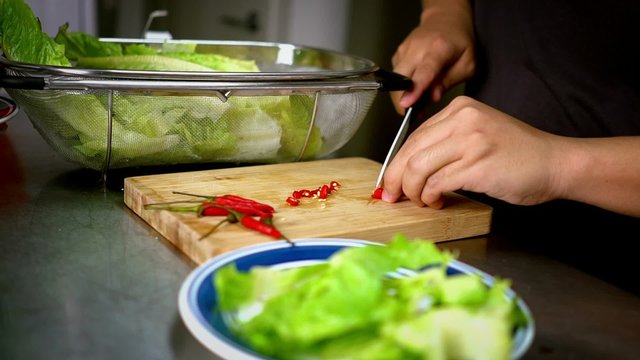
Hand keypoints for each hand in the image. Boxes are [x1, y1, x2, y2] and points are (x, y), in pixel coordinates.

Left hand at [381, 96, 563, 208]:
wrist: (555, 163)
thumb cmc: (518, 154)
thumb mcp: (478, 134)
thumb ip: (446, 142)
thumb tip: (410, 167)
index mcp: (460, 109)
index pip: (413, 137)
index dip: (397, 163)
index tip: (391, 181)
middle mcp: (463, 120)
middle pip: (410, 151)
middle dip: (395, 178)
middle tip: (393, 195)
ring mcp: (470, 141)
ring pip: (418, 168)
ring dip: (413, 191)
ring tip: (421, 200)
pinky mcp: (477, 165)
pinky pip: (437, 184)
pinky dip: (430, 197)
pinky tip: (437, 202)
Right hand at [391, 0, 474, 112]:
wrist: (446, 19)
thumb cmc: (459, 42)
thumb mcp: (467, 64)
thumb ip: (449, 81)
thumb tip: (432, 97)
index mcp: (439, 48)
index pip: (424, 72)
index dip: (414, 90)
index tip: (406, 104)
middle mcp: (418, 47)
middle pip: (400, 78)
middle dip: (401, 99)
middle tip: (412, 112)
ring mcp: (405, 49)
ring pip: (395, 79)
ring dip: (402, 93)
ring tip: (416, 99)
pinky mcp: (398, 53)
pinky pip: (395, 74)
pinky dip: (401, 84)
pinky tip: (414, 83)